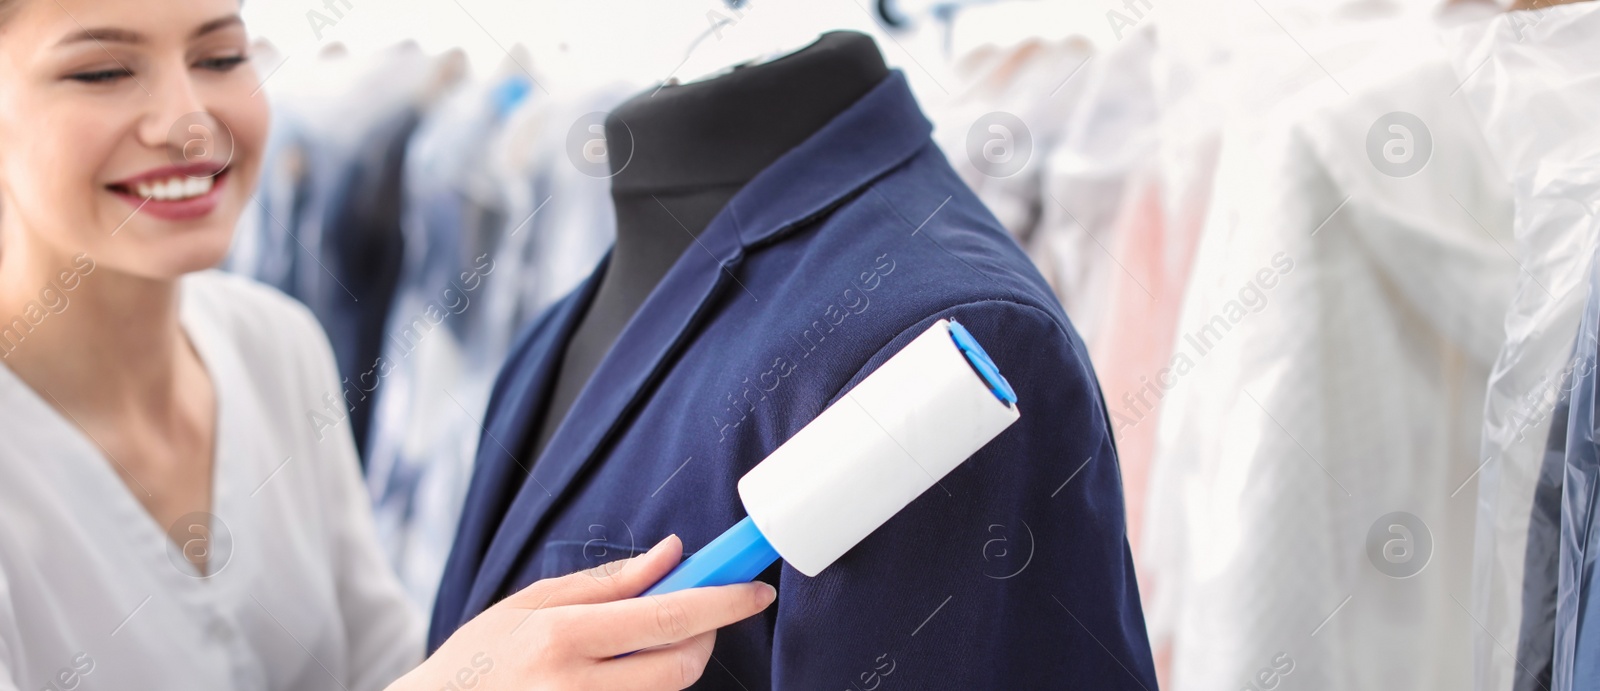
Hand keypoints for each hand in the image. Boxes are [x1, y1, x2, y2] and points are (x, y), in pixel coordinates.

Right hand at [389, 535, 775, 690]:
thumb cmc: (479, 660)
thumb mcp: (530, 605)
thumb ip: (606, 582)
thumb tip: (672, 554)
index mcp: (562, 637)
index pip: (668, 618)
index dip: (722, 602)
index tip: (755, 590)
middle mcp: (575, 687)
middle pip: (680, 667)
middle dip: (704, 638)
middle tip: (694, 619)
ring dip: (670, 667)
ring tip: (629, 653)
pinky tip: (615, 678)